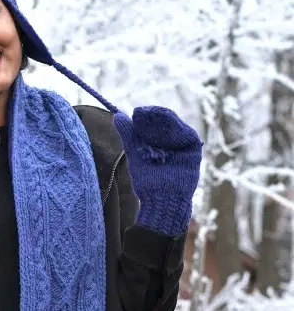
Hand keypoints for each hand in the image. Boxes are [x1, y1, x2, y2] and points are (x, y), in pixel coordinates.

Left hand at [113, 106, 202, 234]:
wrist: (161, 199)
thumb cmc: (146, 179)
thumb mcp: (134, 152)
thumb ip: (128, 134)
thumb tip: (117, 115)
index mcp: (158, 140)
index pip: (153, 122)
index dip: (146, 115)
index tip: (137, 111)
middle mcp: (171, 141)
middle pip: (165, 121)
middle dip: (154, 115)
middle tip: (143, 112)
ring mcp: (183, 145)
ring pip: (176, 125)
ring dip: (165, 119)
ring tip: (153, 116)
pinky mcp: (193, 150)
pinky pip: (188, 134)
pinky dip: (178, 128)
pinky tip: (168, 125)